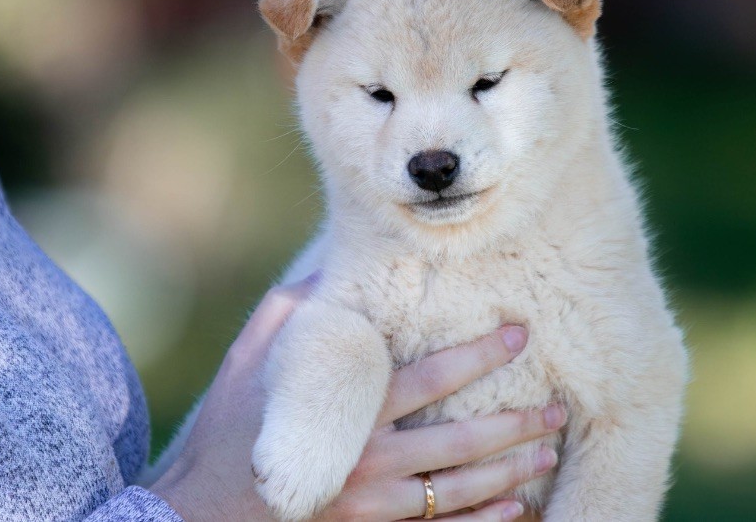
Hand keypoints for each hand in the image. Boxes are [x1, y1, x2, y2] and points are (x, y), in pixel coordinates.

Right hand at [151, 279, 562, 520]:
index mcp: (350, 409)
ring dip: (510, 472)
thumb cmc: (232, 427)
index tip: (519, 334)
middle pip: (460, 441)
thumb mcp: (254, 358)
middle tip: (556, 407)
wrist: (199, 509)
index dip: (480, 354)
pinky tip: (517, 510)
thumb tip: (331, 259)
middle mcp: (368, 458)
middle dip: (515, 424)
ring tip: (548, 451)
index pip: (431, 378)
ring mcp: (372, 504)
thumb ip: (296, 310)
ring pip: (459, 489)